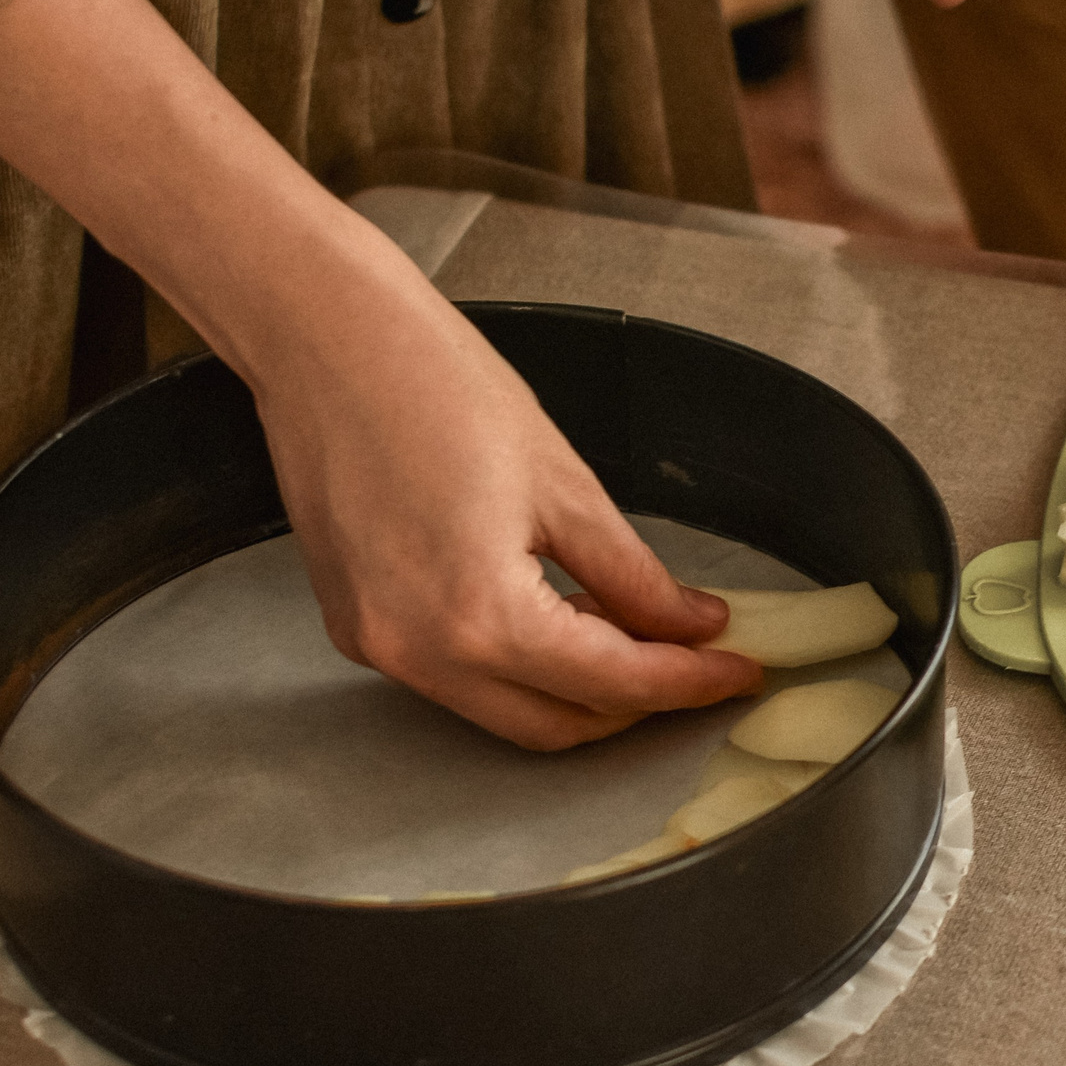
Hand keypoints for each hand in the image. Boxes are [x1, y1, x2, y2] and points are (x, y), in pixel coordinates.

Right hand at [0, 0, 761, 752]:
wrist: (325, 340)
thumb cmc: (437, 384)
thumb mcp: (564, 485)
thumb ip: (634, 576)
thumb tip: (692, 627)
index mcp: (478, 616)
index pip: (612, 684)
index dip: (688, 684)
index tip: (740, 670)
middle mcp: (419, 652)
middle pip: (558, 726)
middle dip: (637, 704)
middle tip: (699, 662)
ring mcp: (379, 648)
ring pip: (506, 713)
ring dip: (579, 692)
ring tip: (641, 641)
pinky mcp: (357, 629)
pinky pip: (458, 679)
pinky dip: (520, 667)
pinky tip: (564, 620)